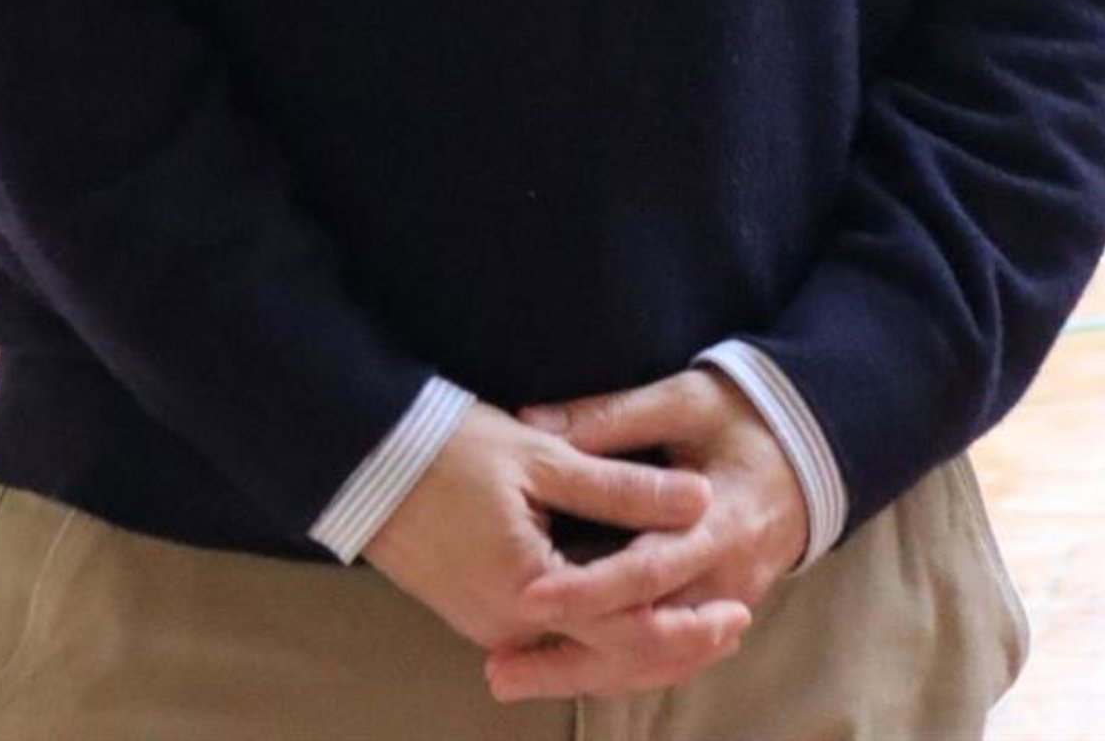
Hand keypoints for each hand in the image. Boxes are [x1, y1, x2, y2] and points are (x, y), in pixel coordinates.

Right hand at [361, 401, 750, 694]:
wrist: (365, 457)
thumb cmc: (452, 447)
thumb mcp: (543, 458)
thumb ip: (622, 487)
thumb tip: (699, 501)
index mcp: (530, 592)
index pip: (628, 629)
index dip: (689, 623)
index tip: (739, 609)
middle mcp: (509, 625)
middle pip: (609, 657)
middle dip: (675, 645)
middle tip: (734, 626)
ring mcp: (489, 624)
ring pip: (581, 655)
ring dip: (640, 645)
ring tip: (695, 627)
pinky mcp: (477, 610)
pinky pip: (553, 640)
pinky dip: (600, 635)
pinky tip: (628, 613)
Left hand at [483, 369, 807, 704]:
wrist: (810, 449)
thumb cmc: (741, 416)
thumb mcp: (683, 398)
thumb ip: (612, 416)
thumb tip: (534, 422)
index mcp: (720, 522)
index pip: (648, 570)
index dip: (587, 588)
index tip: (527, 597)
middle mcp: (725, 579)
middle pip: (645, 637)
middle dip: (571, 657)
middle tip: (498, 667)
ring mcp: (726, 604)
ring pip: (652, 661)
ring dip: (584, 673)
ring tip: (513, 676)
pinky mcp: (718, 613)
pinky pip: (667, 658)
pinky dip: (618, 671)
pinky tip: (566, 673)